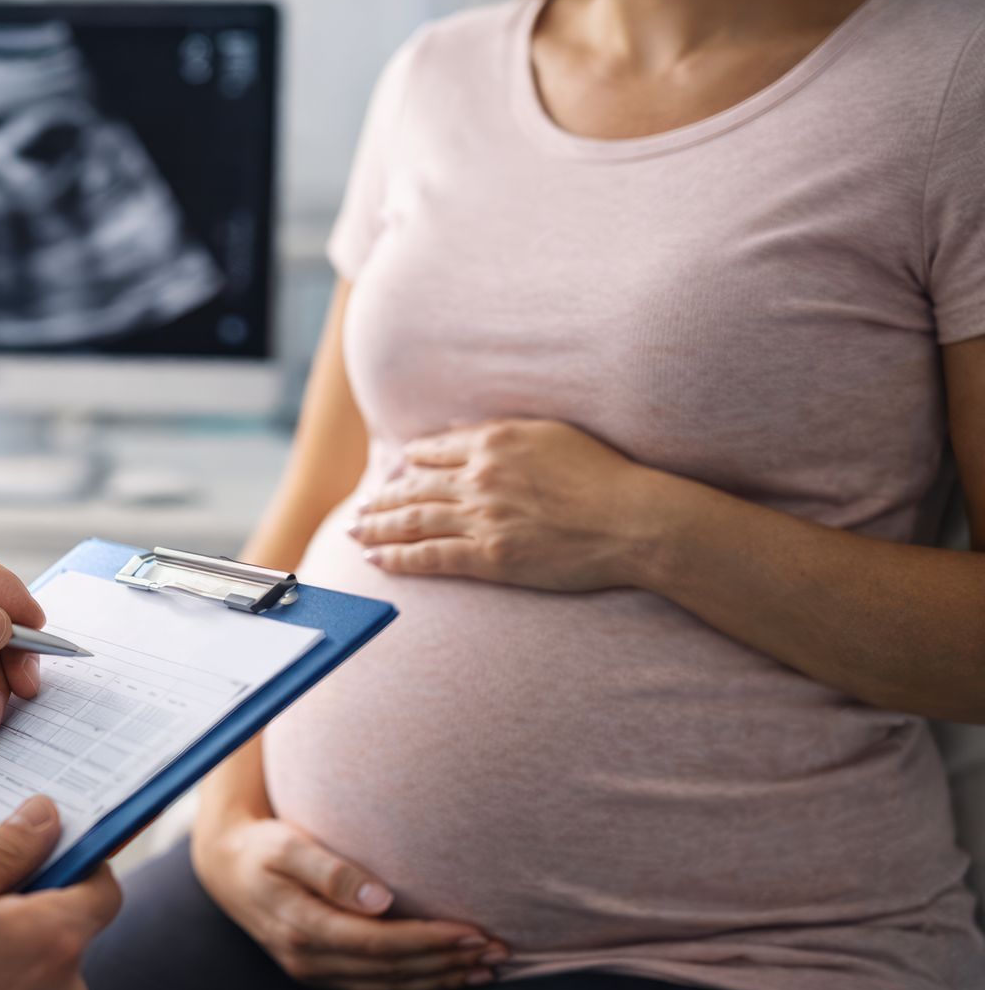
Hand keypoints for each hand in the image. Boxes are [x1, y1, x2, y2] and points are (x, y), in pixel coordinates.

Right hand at [192, 815, 506, 989]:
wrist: (226, 866)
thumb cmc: (262, 846)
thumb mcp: (287, 845)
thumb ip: (330, 870)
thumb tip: (380, 898)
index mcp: (302, 927)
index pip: (379, 944)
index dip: (429, 942)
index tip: (474, 932)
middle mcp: (308, 960)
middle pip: (391, 972)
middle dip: (447, 964)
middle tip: (499, 951)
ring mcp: (314, 972)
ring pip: (388, 988)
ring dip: (440, 982)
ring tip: (488, 972)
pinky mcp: (321, 974)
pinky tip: (448, 984)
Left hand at [351, 418, 662, 591]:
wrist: (633, 519)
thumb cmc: (605, 475)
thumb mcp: (553, 434)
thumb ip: (506, 432)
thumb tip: (465, 429)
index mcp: (494, 442)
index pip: (434, 451)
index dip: (409, 463)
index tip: (394, 472)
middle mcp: (479, 476)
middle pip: (413, 486)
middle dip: (382, 497)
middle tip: (360, 507)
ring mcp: (481, 517)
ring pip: (413, 520)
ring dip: (377, 525)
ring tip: (355, 529)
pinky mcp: (489, 556)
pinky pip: (430, 556)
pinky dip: (397, 558)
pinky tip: (375, 559)